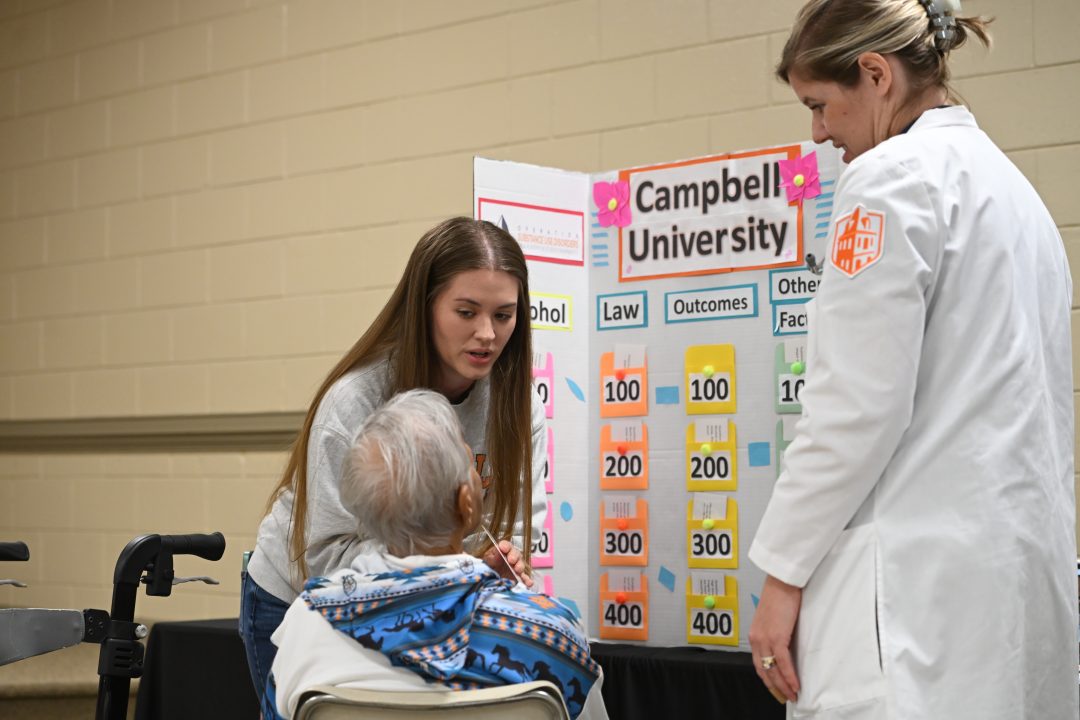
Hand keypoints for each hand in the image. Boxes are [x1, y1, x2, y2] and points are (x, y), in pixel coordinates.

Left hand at [481, 540, 532, 587]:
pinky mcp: (518, 579)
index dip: (505, 546)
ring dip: (520, 567)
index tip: (503, 548)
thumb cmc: (488, 568)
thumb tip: (498, 549)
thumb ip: (493, 556)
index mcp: (502, 552)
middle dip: (514, 556)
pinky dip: (527, 581)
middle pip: (516, 554)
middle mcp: (511, 558)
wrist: (488, 582)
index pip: (506, 545)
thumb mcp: (487, 561)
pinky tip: (528, 583)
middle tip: (511, 560)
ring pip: (521, 565)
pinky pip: (524, 579)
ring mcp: (516, 569)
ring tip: (518, 570)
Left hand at [748, 574, 801, 703]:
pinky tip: (796, 685)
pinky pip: (783, 662)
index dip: (767, 679)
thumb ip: (774, 635)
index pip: (758, 664)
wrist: (781, 583)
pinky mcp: (777, 637)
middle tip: (786, 697)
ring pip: (773, 670)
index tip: (776, 689)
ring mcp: (765, 639)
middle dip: (776, 687)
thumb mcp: (773, 621)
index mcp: (754, 636)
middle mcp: (756, 639)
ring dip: (784, 685)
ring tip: (793, 695)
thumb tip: (784, 650)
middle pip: (764, 670)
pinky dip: (790, 676)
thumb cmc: (780, 598)